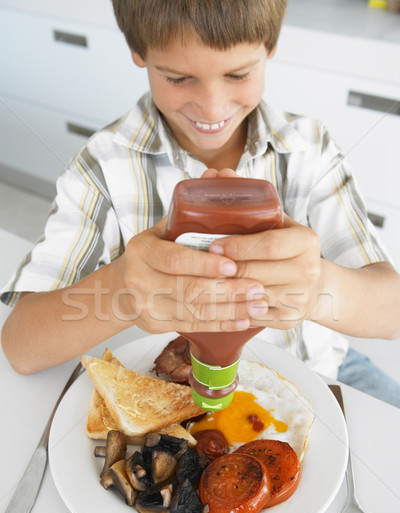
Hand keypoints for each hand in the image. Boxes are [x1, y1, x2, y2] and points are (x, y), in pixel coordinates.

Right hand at [114, 216, 268, 333]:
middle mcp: (140, 279)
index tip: (232, 265)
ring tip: (257, 305)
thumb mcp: (159, 232)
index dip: (205, 264)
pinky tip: (242, 320)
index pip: (175, 259)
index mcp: (142, 250)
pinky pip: (192, 326)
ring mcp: (145, 305)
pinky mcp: (154, 324)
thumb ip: (187, 213)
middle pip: (188, 289)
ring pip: (194, 311)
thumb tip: (218, 175)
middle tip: (257, 287)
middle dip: (227, 290)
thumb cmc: (149, 255)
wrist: (118, 288)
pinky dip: (220, 324)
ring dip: (230, 309)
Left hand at [209, 214, 323, 328]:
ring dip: (226, 290)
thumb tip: (220, 189)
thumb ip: (259, 213)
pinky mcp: (289, 319)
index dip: (237, 247)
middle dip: (224, 269)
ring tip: (207, 282)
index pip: (268, 245)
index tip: (214, 247)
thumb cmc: (290, 252)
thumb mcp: (283, 227)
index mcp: (306, 242)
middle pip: (254, 272)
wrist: (317, 287)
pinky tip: (221, 301)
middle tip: (204, 266)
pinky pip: (252, 315)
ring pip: (251, 295)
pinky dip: (234, 309)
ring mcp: (300, 297)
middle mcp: (308, 270)